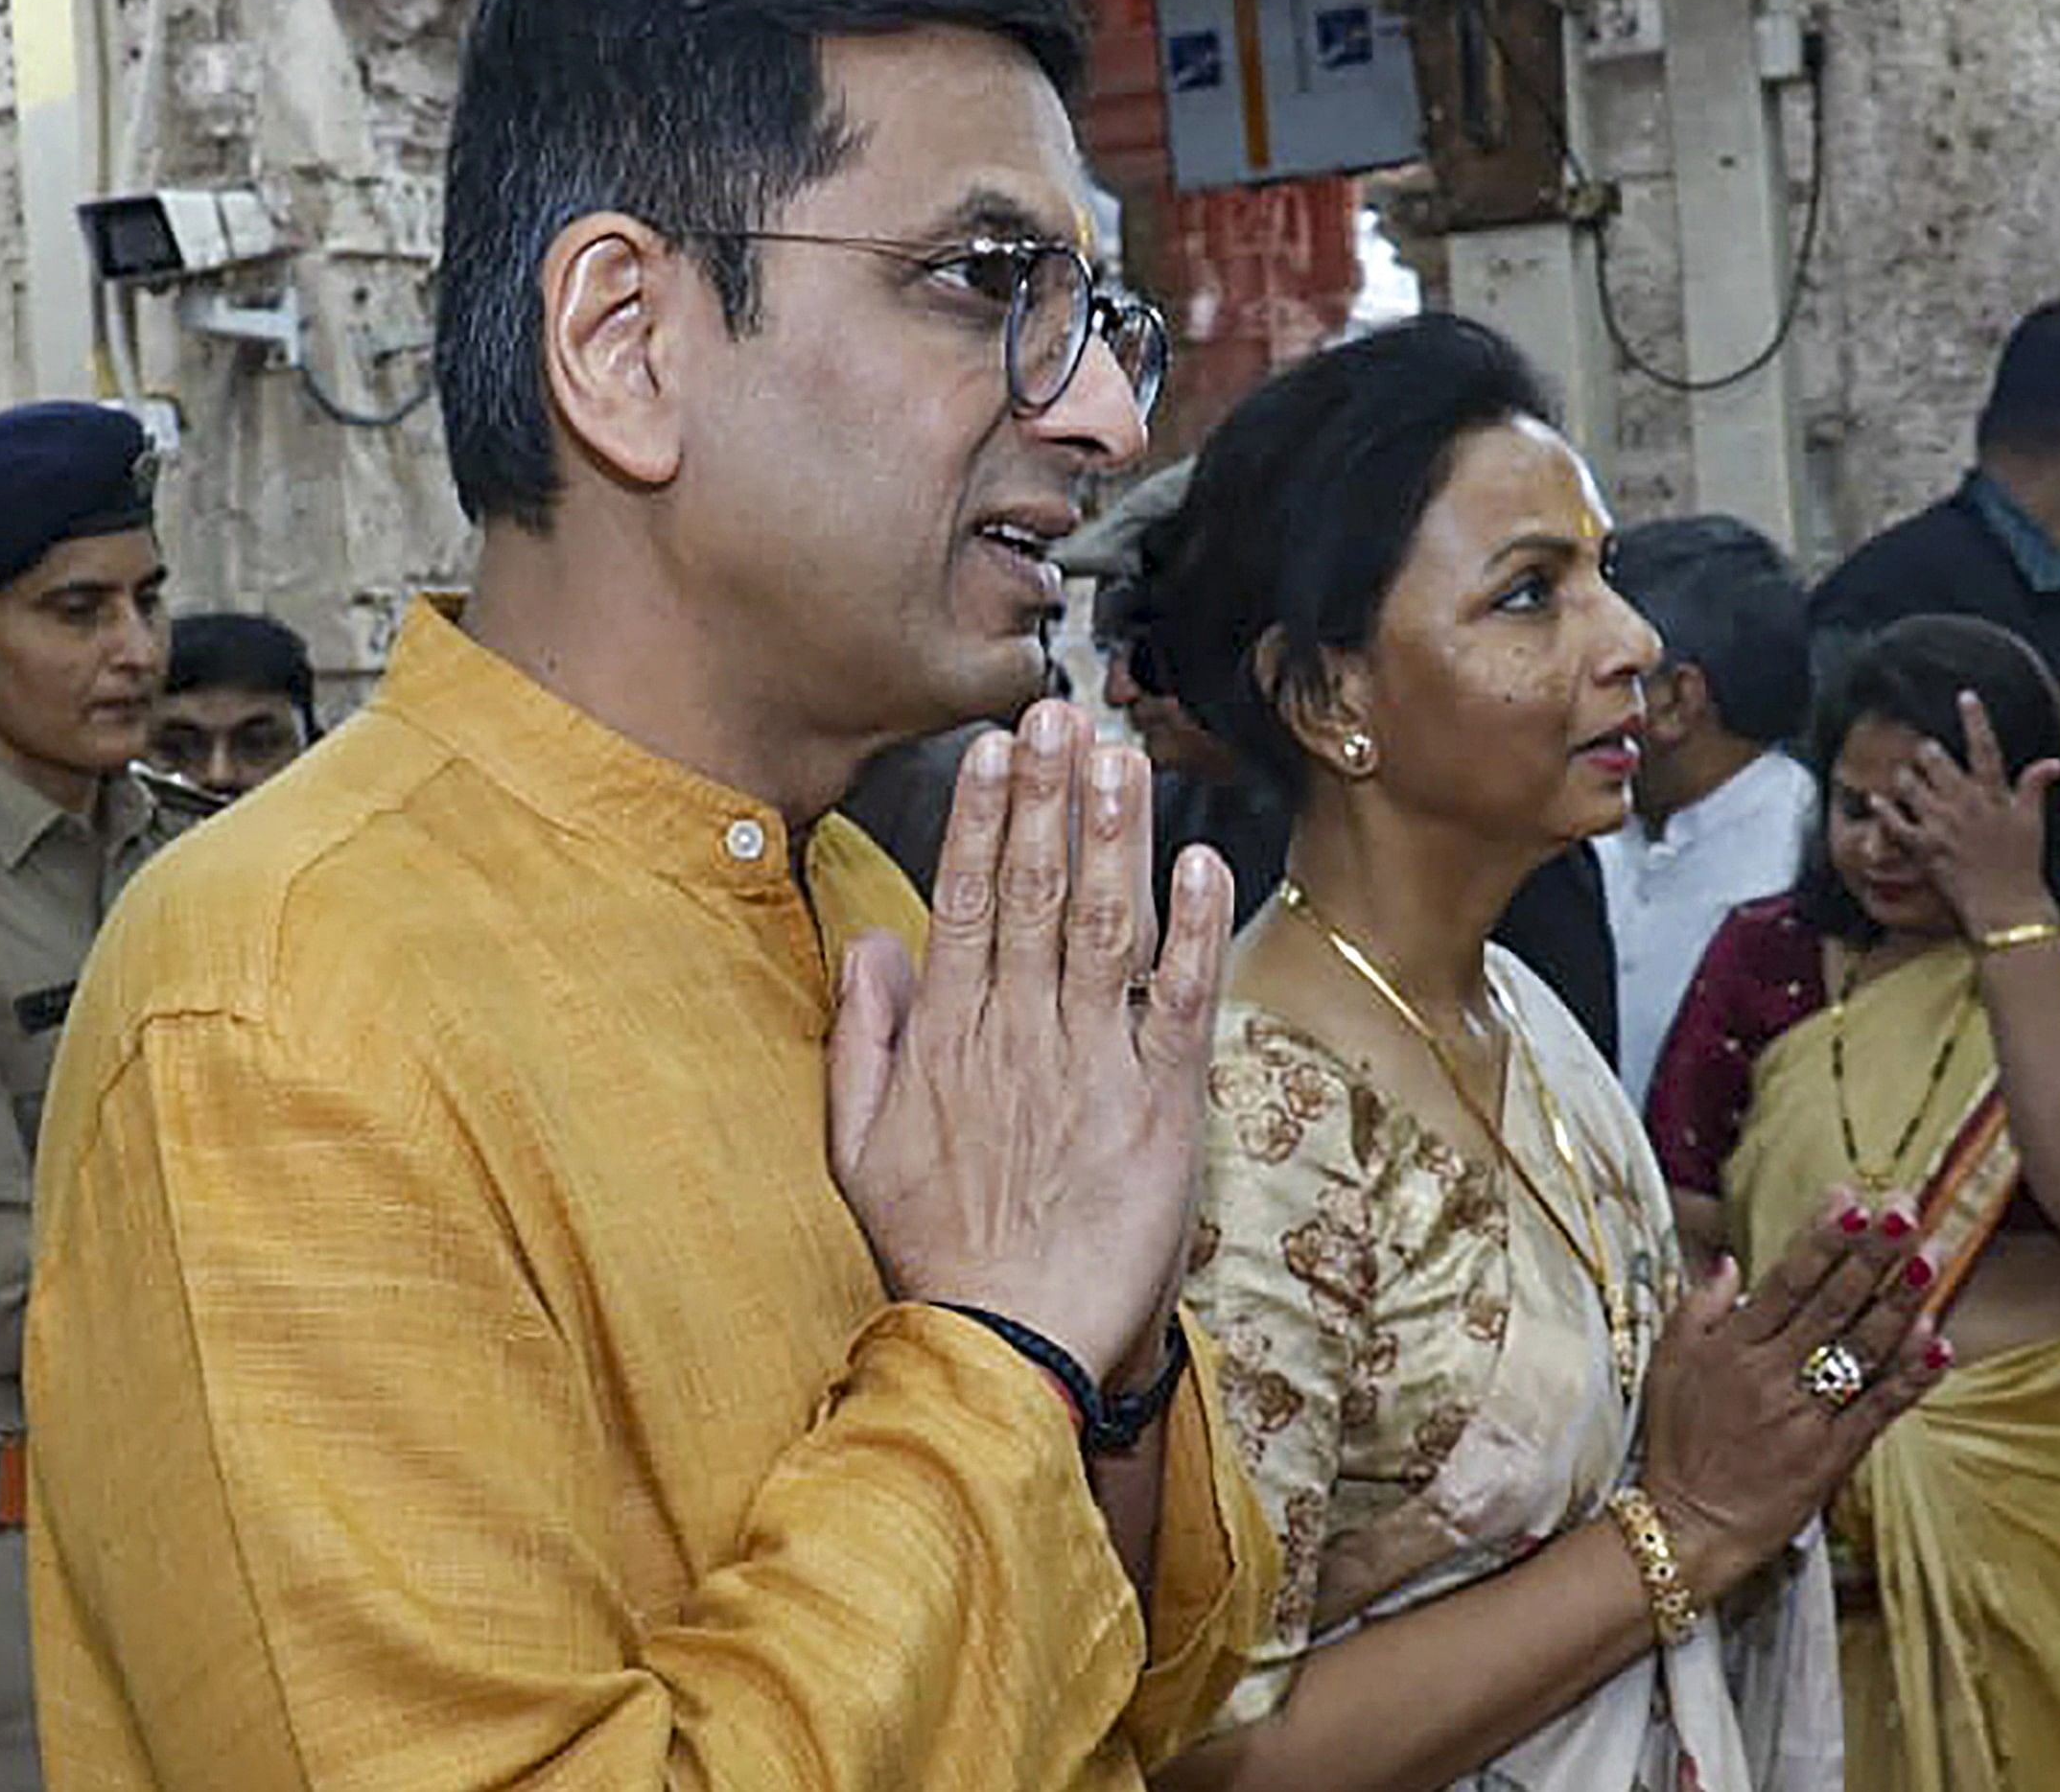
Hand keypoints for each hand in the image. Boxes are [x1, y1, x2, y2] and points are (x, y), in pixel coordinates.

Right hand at [827, 701, 1235, 1391]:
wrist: (1007, 1346)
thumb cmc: (937, 1254)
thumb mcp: (858, 1149)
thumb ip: (862, 1039)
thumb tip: (870, 944)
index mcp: (949, 1040)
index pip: (966, 901)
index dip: (984, 818)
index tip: (996, 749)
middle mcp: (1018, 1036)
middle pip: (1034, 891)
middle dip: (1047, 794)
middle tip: (1060, 712)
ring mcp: (1090, 1066)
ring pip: (1103, 925)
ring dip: (1114, 833)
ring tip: (1119, 755)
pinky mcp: (1160, 1107)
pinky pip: (1179, 1001)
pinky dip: (1192, 930)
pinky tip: (1202, 862)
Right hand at [1633, 1190, 1945, 1601]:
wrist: (1686, 1527)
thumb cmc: (1677, 1443)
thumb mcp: (1667, 1366)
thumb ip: (1697, 1308)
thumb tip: (1730, 1260)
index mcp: (1732, 1348)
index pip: (1785, 1281)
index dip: (1822, 1240)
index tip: (1852, 1200)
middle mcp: (1770, 1376)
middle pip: (1831, 1306)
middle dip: (1871, 1256)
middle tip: (1908, 1211)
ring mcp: (1804, 1417)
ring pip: (1860, 1352)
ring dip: (1900, 1304)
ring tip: (1932, 1259)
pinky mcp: (1830, 1457)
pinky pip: (1877, 1410)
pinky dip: (1910, 1377)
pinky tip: (1940, 1343)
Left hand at [1878, 690, 2059, 938]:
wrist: (2006, 906)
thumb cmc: (2022, 864)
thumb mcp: (2032, 822)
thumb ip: (2036, 787)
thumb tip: (2054, 762)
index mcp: (1993, 794)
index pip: (1985, 747)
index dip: (1975, 719)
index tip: (1965, 696)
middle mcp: (1965, 804)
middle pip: (1938, 762)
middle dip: (1928, 752)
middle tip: (1926, 751)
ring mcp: (1941, 824)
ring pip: (1912, 785)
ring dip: (1905, 777)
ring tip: (1904, 774)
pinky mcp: (1922, 847)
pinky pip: (1894, 822)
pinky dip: (1882, 810)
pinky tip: (1874, 799)